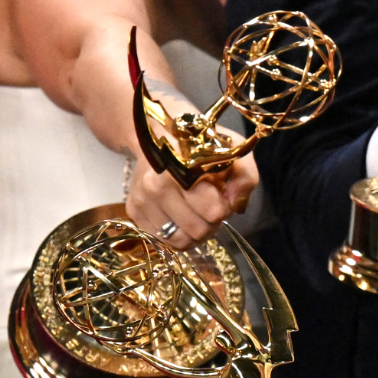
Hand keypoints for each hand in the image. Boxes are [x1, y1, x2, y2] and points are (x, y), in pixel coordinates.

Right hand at [122, 146, 255, 248]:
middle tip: (212, 210)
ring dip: (194, 234)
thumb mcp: (231, 149)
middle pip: (197, 230)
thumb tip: (235, 205)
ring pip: (179, 241)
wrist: (159, 136)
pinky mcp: (133, 211)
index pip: (213, 212)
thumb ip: (244, 176)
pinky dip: (176, 235)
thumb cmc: (200, 145)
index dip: (225, 209)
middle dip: (211, 224)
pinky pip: (161, 241)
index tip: (222, 197)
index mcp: (182, 168)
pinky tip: (182, 220)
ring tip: (199, 217)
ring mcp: (142, 200)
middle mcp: (156, 185)